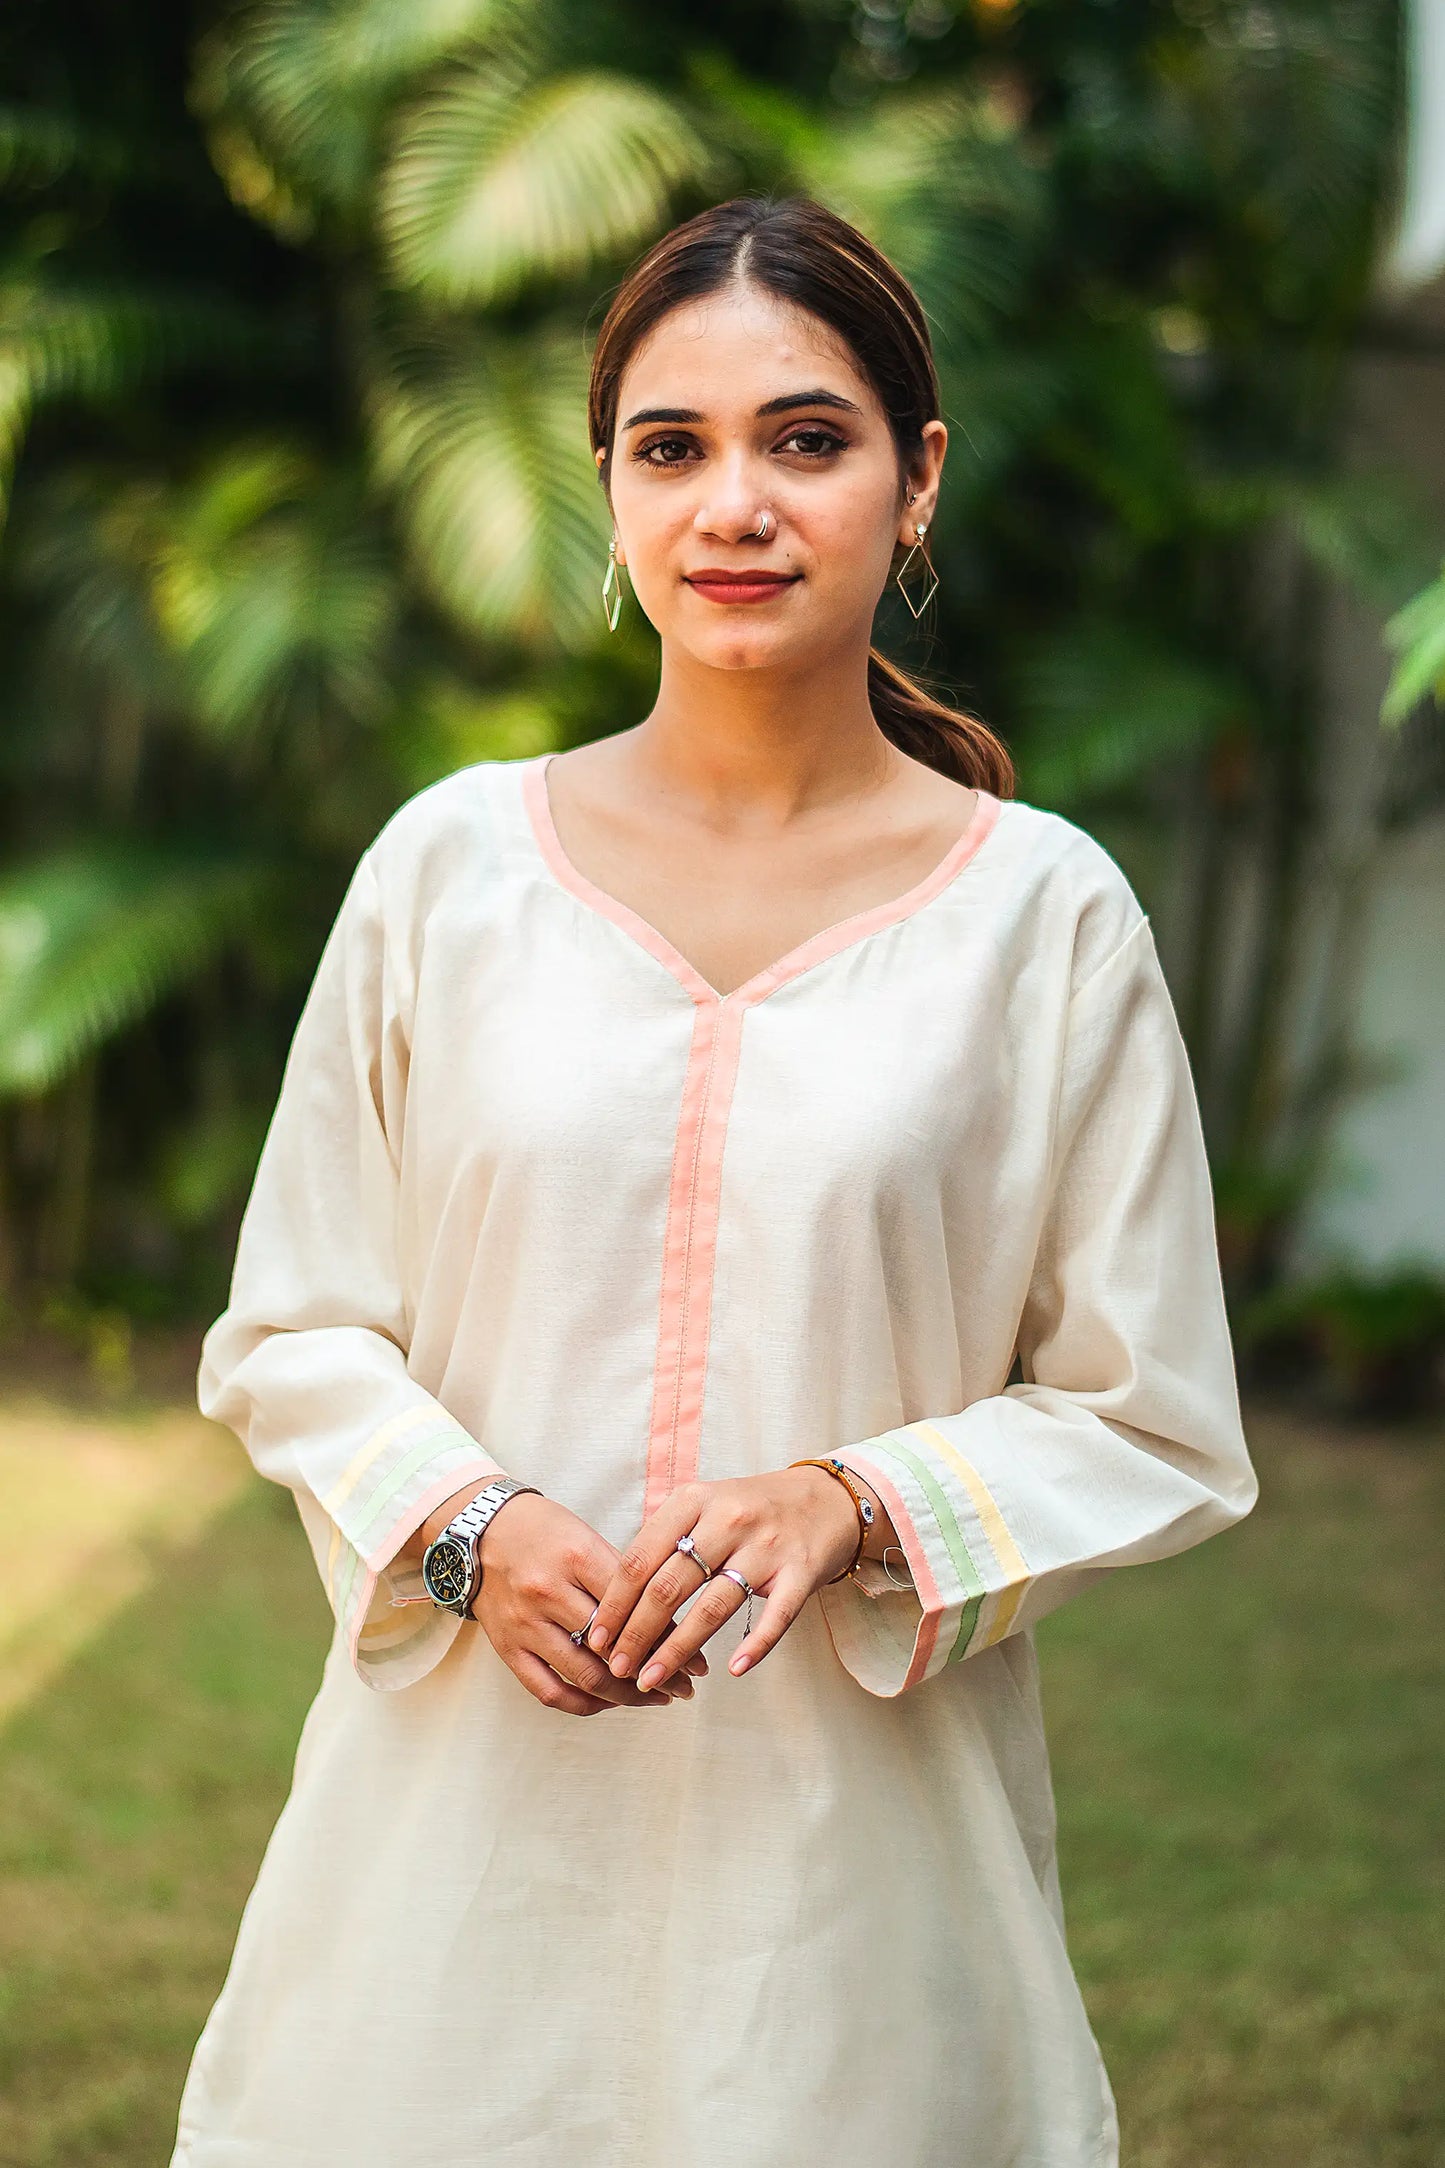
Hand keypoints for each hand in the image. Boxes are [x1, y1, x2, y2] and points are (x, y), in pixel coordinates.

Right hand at [470, 1490, 707, 1717]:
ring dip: (627, 1695)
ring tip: (657, 1698)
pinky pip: (549, 1691)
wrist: (481, 1531)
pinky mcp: (508, 1648)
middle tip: (686, 1685)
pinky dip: (584, 1704)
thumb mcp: (587, 1537)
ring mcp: (526, 1624)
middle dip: (656, 1671)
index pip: (634, 1606)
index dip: (671, 1635)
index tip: (697, 1656)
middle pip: (613, 1646)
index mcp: (576, 1556)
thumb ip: (623, 1578)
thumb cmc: (544, 1530)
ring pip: (584, 1676)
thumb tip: (670, 1622)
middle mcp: (549, 1592)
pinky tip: (610, 1703)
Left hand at [585, 1469, 860, 1691]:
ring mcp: (767, 1546)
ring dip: (677, 1650)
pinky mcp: (801, 1572)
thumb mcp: (704, 1504)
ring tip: (651, 1679)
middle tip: (616, 1667)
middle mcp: (728, 1519)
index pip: (641, 1558)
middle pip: (669, 1586)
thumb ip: (665, 1538)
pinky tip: (733, 1671)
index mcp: (695, 1500)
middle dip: (636, 1633)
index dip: (614, 1602)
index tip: (595, 1636)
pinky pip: (775, 1617)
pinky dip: (755, 1646)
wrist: (827, 1499)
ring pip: (712, 1607)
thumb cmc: (752, 1508)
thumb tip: (614, 1596)